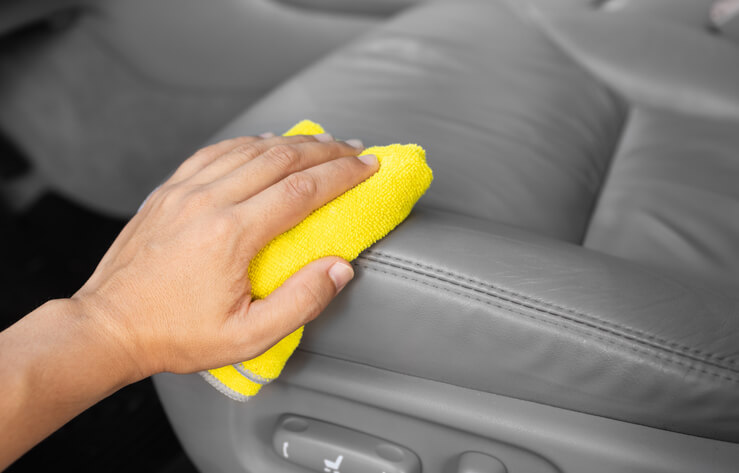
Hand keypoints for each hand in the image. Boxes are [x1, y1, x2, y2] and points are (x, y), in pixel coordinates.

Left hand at [71, 133, 377, 380]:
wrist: (109, 326)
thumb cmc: (175, 335)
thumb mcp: (247, 336)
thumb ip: (301, 301)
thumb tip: (340, 268)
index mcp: (231, 234)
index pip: (302, 190)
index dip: (342, 174)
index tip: (369, 166)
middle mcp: (208, 202)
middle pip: (280, 159)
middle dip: (326, 151)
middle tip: (355, 149)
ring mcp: (184, 191)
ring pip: (249, 148)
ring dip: (292, 141)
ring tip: (321, 142)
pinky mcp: (168, 191)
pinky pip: (215, 151)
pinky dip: (248, 142)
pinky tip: (265, 142)